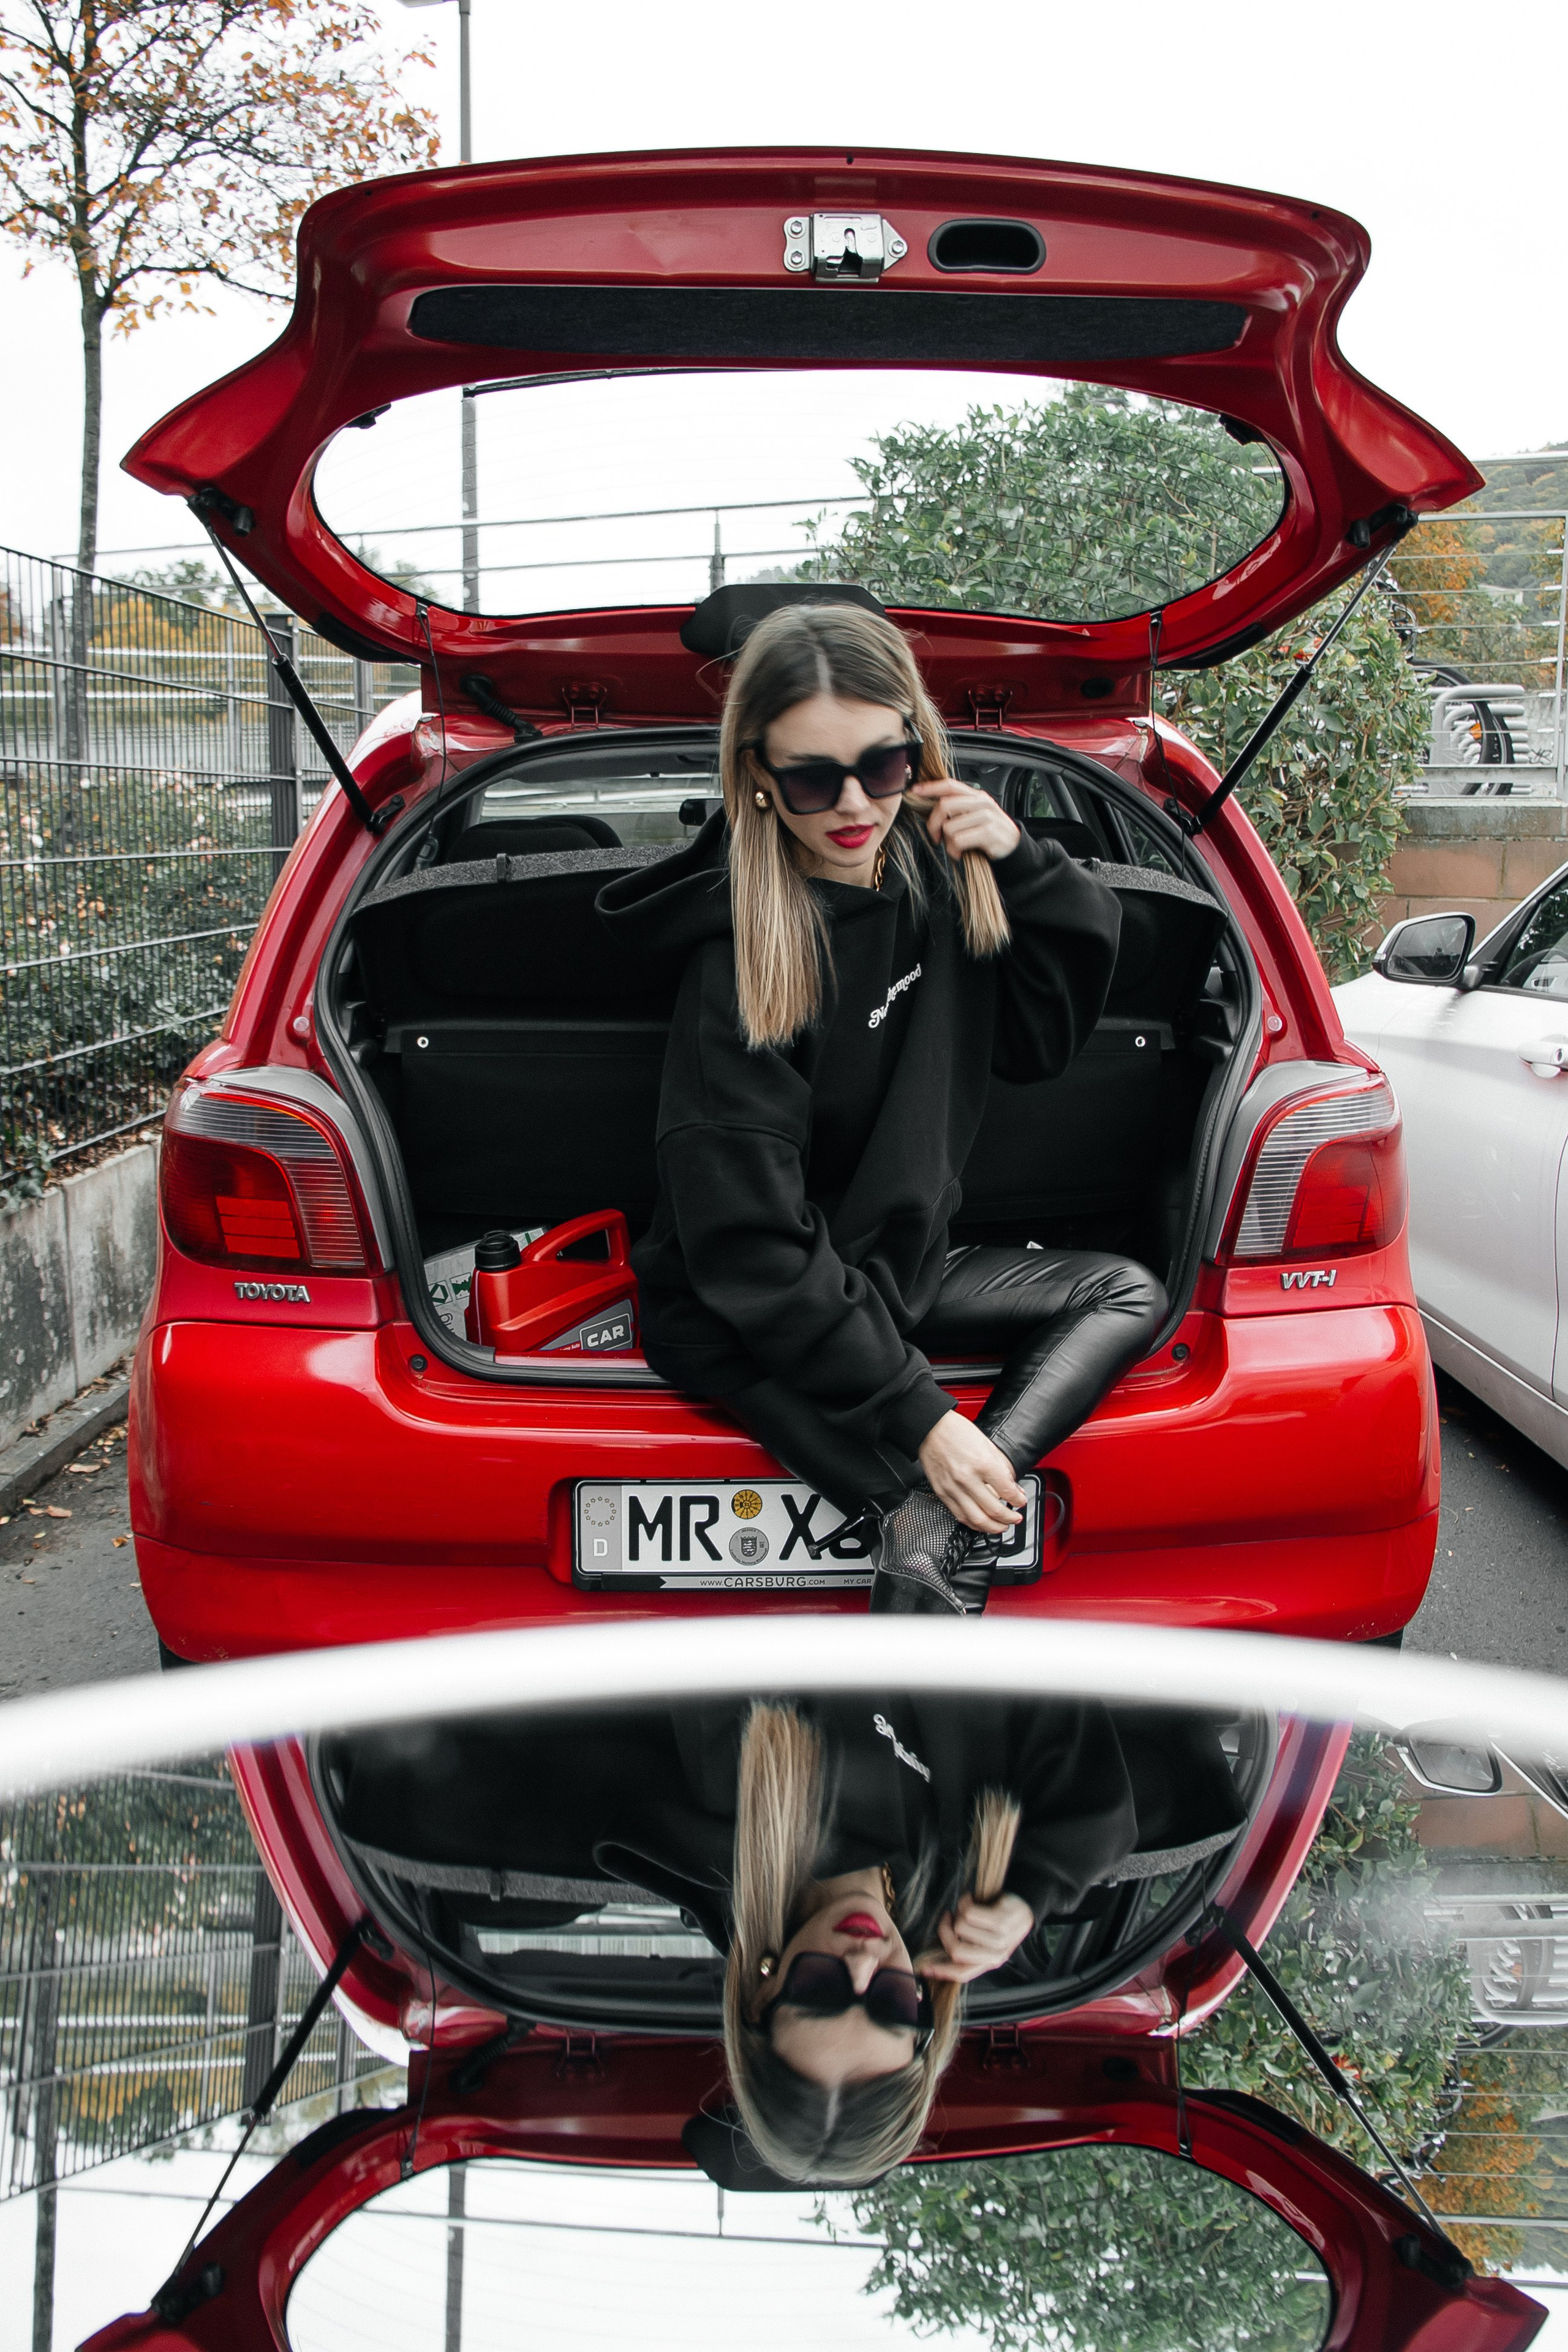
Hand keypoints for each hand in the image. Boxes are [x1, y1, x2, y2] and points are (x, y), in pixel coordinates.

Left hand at [907, 777, 1020, 865]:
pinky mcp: (988, 833)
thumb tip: (931, 809)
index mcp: (977, 795)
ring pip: (950, 827)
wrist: (1013, 847)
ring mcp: (986, 817)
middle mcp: (981, 803)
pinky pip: (958, 841)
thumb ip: (958, 808)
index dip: (931, 787)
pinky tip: (961, 853)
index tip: (915, 790)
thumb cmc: (990, 832)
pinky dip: (955, 851)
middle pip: (944, 805)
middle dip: (933, 824)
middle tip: (935, 836)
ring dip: (948, 843)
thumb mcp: (976, 815)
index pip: (950, 785)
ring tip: (956, 847)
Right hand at [918, 1410, 1026, 1534]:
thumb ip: (1003, 1468)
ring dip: (993, 1527)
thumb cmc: (957, 1432)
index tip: (1021, 1501)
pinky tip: (982, 1524)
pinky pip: (960, 1516)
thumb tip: (1013, 1486)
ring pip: (977, 1519)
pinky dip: (974, 1524)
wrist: (930, 1428)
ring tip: (1002, 1526)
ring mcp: (953, 1488)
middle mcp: (968, 1479)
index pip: (1007, 1491)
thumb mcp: (988, 1445)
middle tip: (1015, 1518)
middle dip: (1010, 1518)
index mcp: (983, 1463)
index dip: (1018, 1500)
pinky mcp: (942, 1493)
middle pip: (994, 1510)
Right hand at [922, 1891, 1034, 1984]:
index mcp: (990, 1963)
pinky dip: (965, 1901)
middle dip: (944, 1931)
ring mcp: (1000, 1939)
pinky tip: (972, 1898)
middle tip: (946, 1918)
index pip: (962, 1973)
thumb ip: (968, 1949)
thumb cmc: (1000, 1922)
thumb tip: (939, 1954)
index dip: (942, 1971)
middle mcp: (995, 1955)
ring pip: (960, 1927)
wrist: (1025, 1905)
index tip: (924, 1968)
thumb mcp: (988, 1942)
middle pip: (956, 1950)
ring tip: (968, 1907)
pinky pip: (969, 1913)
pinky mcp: (1001, 1921)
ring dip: (958, 1912)